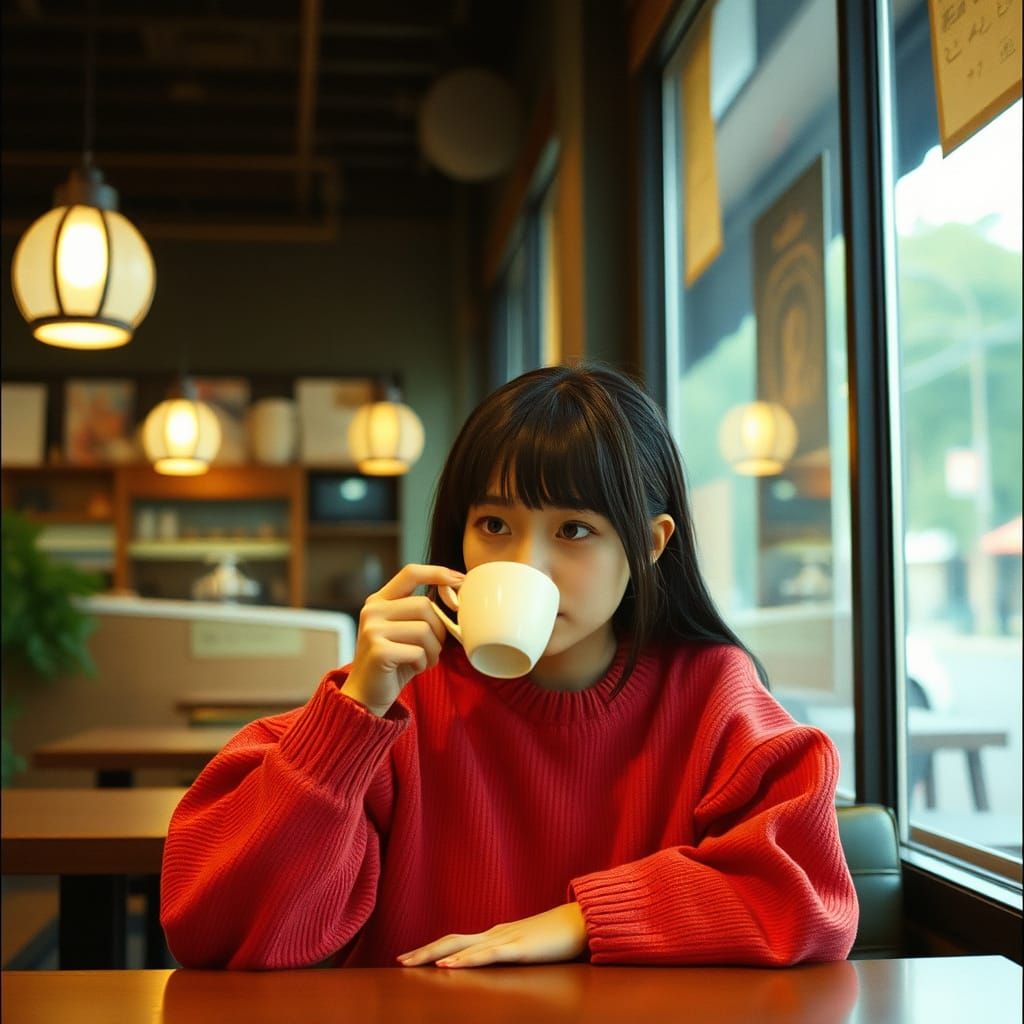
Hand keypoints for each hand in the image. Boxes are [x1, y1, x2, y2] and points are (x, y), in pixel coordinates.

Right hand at [341, 564, 463, 715]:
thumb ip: (421, 611)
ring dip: (433, 650)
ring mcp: (372, 630)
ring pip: (424, 629)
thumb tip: (456, 591)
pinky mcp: (378, 651)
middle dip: (439, 629)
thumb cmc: (395, 661)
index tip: (460, 580)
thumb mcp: (405, 630)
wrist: (366, 695)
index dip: (438, 573)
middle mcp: (372, 611)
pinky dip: (423, 663)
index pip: (411, 573)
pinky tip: (413, 668)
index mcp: (379, 600)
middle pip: (424, 605)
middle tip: (434, 648)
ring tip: (424, 660)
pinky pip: (418, 651)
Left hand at [397, 902, 587, 968]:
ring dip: (435, 955)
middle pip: (451, 940)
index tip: (411, 957)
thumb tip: (498, 959)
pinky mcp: (519, 948)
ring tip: (411, 963)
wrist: (583, 921)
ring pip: (462, 946)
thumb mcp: (529, 946)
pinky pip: (487, 955)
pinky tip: (449, 966)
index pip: (457, 940)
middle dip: (424, 951)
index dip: (433, 948)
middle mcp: (495, 933)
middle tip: (399, 961)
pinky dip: (465, 960)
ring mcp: (506, 938)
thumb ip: (512, 951)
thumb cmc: (559, 936)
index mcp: (497, 934)